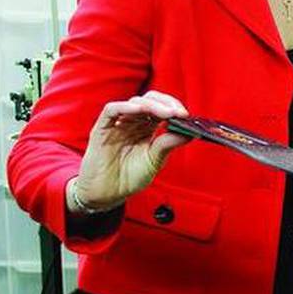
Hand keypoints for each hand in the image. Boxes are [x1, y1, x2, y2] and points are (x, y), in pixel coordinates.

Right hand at [70, 91, 191, 210]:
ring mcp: (118, 123)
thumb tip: (190, 132)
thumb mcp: (154, 160)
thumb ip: (168, 144)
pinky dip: (126, 107)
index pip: (162, 108)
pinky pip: (112, 110)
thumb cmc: (130, 176)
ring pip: (134, 102)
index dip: (174, 108)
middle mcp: (134, 122)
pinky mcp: (102, 127)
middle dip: (166, 104)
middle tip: (178, 113)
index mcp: (148, 128)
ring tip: (167, 113)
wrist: (108, 193)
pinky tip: (140, 110)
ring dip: (152, 105)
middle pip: (150, 101)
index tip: (185, 116)